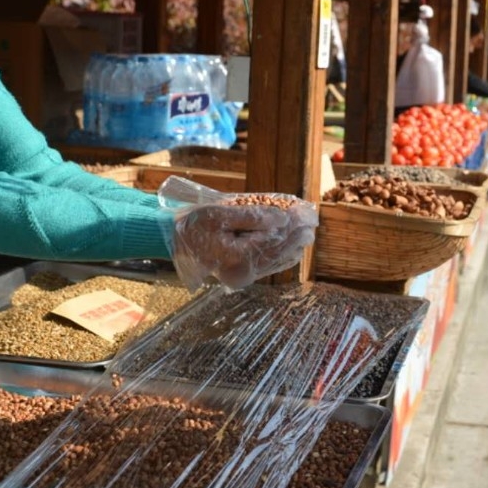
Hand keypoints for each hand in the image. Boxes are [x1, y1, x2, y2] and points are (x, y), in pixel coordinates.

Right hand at [173, 203, 316, 288]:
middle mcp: (244, 273)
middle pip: (279, 251)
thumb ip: (252, 217)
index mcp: (238, 258)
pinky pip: (269, 264)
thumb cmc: (193, 224)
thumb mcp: (220, 214)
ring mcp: (243, 276)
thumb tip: (281, 219)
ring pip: (277, 259)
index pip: (274, 240)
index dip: (292, 225)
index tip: (306, 212)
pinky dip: (282, 253)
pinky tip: (293, 245)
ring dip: (293, 243)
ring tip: (307, 228)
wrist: (174, 241)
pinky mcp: (242, 274)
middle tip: (312, 218)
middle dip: (296, 233)